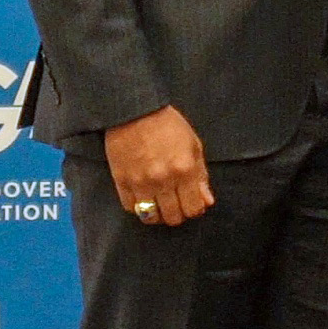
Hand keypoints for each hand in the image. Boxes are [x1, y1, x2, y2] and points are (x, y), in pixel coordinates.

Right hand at [103, 105, 214, 226]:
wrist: (135, 111)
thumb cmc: (168, 126)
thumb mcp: (194, 146)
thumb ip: (201, 176)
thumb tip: (207, 202)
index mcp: (185, 170)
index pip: (193, 208)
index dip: (195, 210)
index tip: (193, 204)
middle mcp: (163, 180)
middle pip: (172, 217)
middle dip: (178, 214)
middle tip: (177, 204)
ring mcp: (140, 182)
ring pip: (150, 217)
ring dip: (157, 214)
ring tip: (160, 204)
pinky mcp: (121, 181)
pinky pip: (130, 208)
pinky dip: (138, 207)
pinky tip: (144, 196)